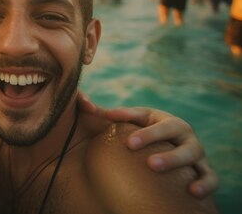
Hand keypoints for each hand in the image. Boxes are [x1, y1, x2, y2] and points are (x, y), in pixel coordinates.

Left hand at [97, 105, 218, 197]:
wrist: (168, 150)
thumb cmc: (142, 134)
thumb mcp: (129, 123)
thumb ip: (106, 115)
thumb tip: (84, 103)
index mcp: (161, 119)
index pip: (148, 117)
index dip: (137, 124)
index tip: (124, 136)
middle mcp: (181, 132)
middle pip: (172, 130)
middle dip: (154, 138)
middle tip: (138, 153)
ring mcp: (194, 151)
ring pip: (192, 153)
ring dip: (175, 159)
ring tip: (155, 167)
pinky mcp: (204, 170)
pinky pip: (211, 177)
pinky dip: (205, 183)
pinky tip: (193, 192)